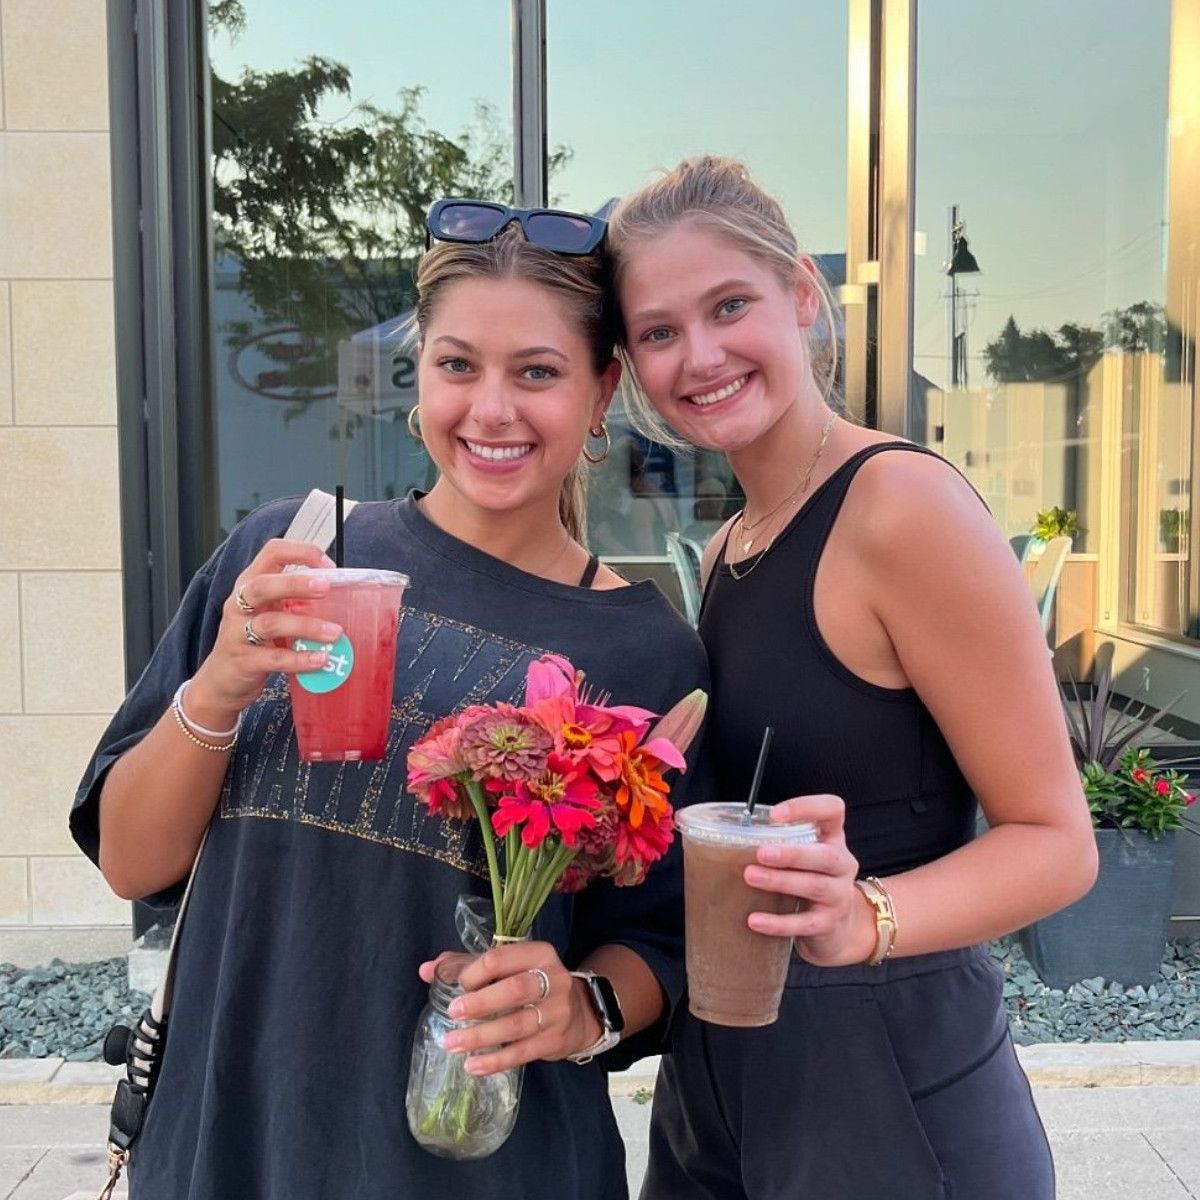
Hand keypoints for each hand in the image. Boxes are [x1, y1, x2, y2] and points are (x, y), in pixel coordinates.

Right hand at [186, 539, 337, 725]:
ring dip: (306, 626)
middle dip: (296, 584)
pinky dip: (299, 659)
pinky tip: (321, 659)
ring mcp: (238, 633)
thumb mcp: (269, 611)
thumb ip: (294, 599)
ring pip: (270, 623)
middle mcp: (239, 605)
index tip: (328, 564)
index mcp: (250, 584)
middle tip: (326, 588)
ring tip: (335, 632)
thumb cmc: (252, 640)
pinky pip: (274, 658)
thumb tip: (340, 593)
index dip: (300, 552)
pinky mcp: (244, 661)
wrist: (222, 680)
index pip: (271, 553)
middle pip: (263, 585)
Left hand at [417, 943, 601, 1076]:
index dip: (474, 972)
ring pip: (517, 1025)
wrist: (579, 1013)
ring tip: (452, 1044)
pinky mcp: (555, 1040)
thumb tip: (426, 970)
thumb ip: (466, 964)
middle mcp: (553, 979)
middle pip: (515, 989)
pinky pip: (522, 1053)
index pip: (501, 958)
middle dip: (480, 1002)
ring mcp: (557, 1012)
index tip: (458, 987)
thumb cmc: (532, 983)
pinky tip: (473, 1066)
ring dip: (481, 1036)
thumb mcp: (508, 966)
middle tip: (453, 1014)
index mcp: (538, 953)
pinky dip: (495, 1061)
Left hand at [744, 794, 876, 967]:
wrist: (839, 927)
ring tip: (750, 877)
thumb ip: (778, 841)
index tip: (774, 814)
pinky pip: (804, 924)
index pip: (832, 810)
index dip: (807, 807)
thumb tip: (725, 836)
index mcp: (833, 839)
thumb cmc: (809, 879)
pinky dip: (778, 922)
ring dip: (781, 881)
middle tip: (761, 853)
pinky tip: (755, 920)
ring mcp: (839, 895)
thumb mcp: (803, 856)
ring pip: (815, 886)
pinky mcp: (828, 924)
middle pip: (826, 855)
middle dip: (792, 854)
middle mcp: (841, 865)